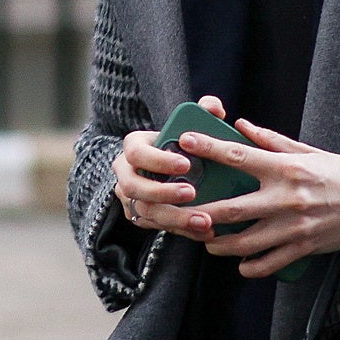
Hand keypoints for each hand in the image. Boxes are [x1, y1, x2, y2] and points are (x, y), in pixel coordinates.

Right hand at [111, 97, 223, 240]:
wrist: (163, 169)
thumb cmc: (179, 143)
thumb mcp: (188, 125)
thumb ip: (202, 111)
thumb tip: (213, 108)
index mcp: (133, 147)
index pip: (137, 153)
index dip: (158, 160)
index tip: (186, 164)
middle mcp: (126, 174)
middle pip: (134, 187)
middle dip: (163, 192)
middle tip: (192, 192)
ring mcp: (130, 198)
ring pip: (145, 212)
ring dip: (176, 218)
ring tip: (206, 221)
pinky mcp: (139, 217)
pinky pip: (157, 227)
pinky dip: (182, 230)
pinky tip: (205, 231)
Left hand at [175, 115, 339, 278]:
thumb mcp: (308, 151)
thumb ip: (271, 141)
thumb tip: (241, 126)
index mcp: (286, 168)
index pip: (239, 156)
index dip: (209, 148)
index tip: (185, 141)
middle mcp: (287, 198)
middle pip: (231, 209)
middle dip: (200, 213)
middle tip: (180, 213)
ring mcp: (295, 226)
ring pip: (244, 243)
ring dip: (219, 244)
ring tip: (206, 240)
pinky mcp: (304, 247)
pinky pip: (268, 263)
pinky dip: (250, 266)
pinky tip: (240, 263)